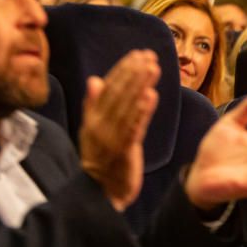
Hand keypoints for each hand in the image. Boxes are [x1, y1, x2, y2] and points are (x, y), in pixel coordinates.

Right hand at [80, 50, 159, 210]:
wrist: (100, 192)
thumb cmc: (101, 158)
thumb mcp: (93, 130)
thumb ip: (94, 105)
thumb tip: (94, 79)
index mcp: (92, 118)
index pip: (108, 88)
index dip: (123, 70)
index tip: (137, 54)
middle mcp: (99, 125)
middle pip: (118, 94)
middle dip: (134, 73)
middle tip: (149, 56)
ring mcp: (110, 137)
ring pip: (127, 106)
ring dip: (140, 85)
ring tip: (153, 68)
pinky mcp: (123, 150)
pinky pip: (133, 127)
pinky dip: (142, 111)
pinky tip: (152, 96)